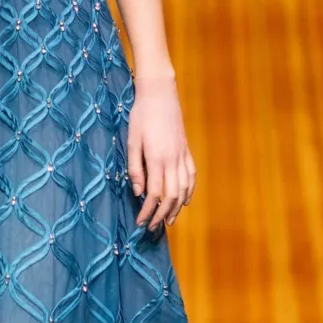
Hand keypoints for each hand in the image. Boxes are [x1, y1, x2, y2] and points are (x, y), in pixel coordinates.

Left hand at [126, 78, 194, 230]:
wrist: (160, 93)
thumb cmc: (141, 115)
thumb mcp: (132, 140)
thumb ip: (134, 168)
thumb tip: (138, 192)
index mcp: (157, 158)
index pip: (154, 194)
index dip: (147, 211)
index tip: (139, 222)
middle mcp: (173, 160)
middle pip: (171, 196)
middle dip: (161, 215)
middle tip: (152, 228)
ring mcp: (182, 155)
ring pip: (183, 189)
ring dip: (176, 208)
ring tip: (168, 221)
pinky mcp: (186, 151)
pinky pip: (191, 176)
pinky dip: (189, 192)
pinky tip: (184, 201)